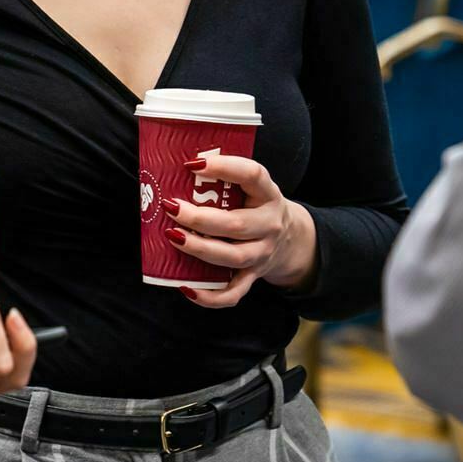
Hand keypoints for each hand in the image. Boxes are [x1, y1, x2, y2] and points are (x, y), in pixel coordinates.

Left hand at [166, 153, 317, 308]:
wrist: (290, 239)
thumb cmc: (257, 207)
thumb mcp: (252, 188)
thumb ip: (224, 179)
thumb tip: (174, 169)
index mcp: (269, 194)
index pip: (252, 175)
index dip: (224, 168)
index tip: (193, 164)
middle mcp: (269, 225)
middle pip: (236, 224)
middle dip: (200, 218)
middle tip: (172, 207)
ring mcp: (262, 254)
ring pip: (232, 257)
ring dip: (199, 248)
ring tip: (173, 236)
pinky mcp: (253, 276)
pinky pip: (233, 293)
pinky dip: (209, 296)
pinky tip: (185, 287)